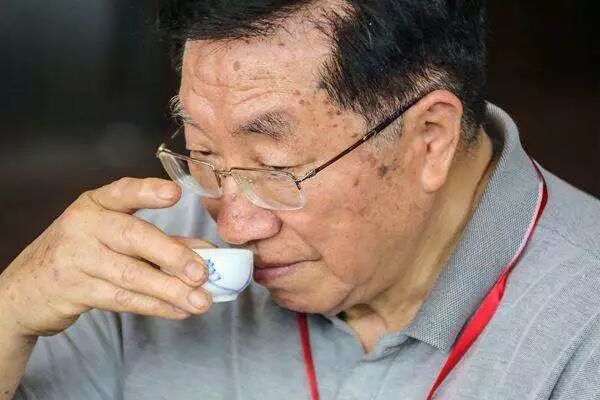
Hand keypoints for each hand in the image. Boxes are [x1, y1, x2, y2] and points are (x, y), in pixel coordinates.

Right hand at [0, 177, 214, 337]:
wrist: (26, 288)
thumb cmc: (82, 254)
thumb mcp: (112, 236)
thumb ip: (159, 240)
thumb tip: (205, 252)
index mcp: (96, 204)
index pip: (123, 192)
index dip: (149, 192)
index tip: (175, 193)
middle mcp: (83, 226)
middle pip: (133, 236)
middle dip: (172, 255)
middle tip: (202, 273)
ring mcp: (76, 258)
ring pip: (131, 274)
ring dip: (170, 290)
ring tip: (200, 301)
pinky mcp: (74, 290)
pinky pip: (122, 299)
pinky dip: (154, 306)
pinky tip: (177, 310)